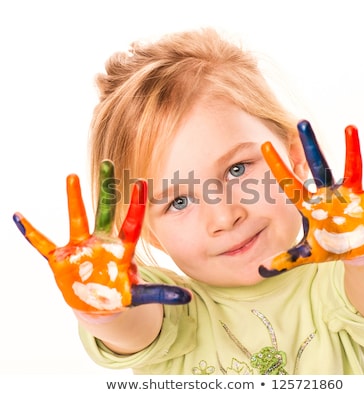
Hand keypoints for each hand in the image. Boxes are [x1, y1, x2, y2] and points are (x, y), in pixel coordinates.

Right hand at [13, 160, 190, 312]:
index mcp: (121, 249)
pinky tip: (18, 216)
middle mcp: (101, 242)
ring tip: (71, 176)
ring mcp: (80, 248)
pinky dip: (30, 232)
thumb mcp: (139, 295)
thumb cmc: (118, 293)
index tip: (141, 182)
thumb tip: (189, 298)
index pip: (131, 223)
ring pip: (77, 219)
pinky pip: (43, 244)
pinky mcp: (61, 259)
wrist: (96, 303)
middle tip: (109, 161)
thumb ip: (161, 294)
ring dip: (74, 200)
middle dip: (106, 189)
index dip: (136, 205)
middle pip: (105, 211)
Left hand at [259, 120, 363, 276]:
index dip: (278, 166)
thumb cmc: (330, 245)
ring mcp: (350, 195)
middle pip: (318, 166)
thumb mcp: (307, 254)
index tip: (263, 146)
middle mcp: (328, 194)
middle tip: (301, 123)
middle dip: (309, 146)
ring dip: (351, 150)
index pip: (290, 183)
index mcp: (310, 205)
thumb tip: (261, 270)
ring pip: (350, 168)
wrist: (356, 248)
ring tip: (350, 127)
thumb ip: (286, 260)